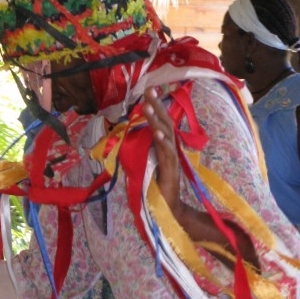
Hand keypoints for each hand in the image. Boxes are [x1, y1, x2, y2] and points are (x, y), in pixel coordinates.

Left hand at [141, 86, 180, 212]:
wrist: (168, 209)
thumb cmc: (156, 189)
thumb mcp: (144, 166)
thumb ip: (140, 152)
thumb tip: (127, 140)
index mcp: (164, 146)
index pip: (160, 122)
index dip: (155, 106)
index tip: (148, 90)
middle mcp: (170, 149)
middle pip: (165, 122)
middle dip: (156, 105)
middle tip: (149, 89)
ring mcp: (172, 158)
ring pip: (165, 134)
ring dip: (155, 120)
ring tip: (146, 106)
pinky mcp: (172, 170)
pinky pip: (168, 153)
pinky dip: (163, 142)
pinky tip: (156, 133)